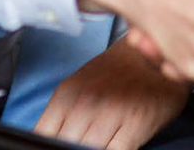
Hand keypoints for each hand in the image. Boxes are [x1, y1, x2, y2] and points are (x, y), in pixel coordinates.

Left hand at [33, 39, 187, 149]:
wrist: (151, 53)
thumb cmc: (115, 71)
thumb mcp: (79, 84)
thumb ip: (62, 112)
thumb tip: (49, 138)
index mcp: (67, 94)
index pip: (42, 134)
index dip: (47, 144)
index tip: (55, 144)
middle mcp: (86, 104)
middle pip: (64, 144)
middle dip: (70, 146)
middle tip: (80, 140)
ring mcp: (111, 114)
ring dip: (92, 148)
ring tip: (100, 140)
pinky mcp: (136, 124)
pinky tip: (114, 144)